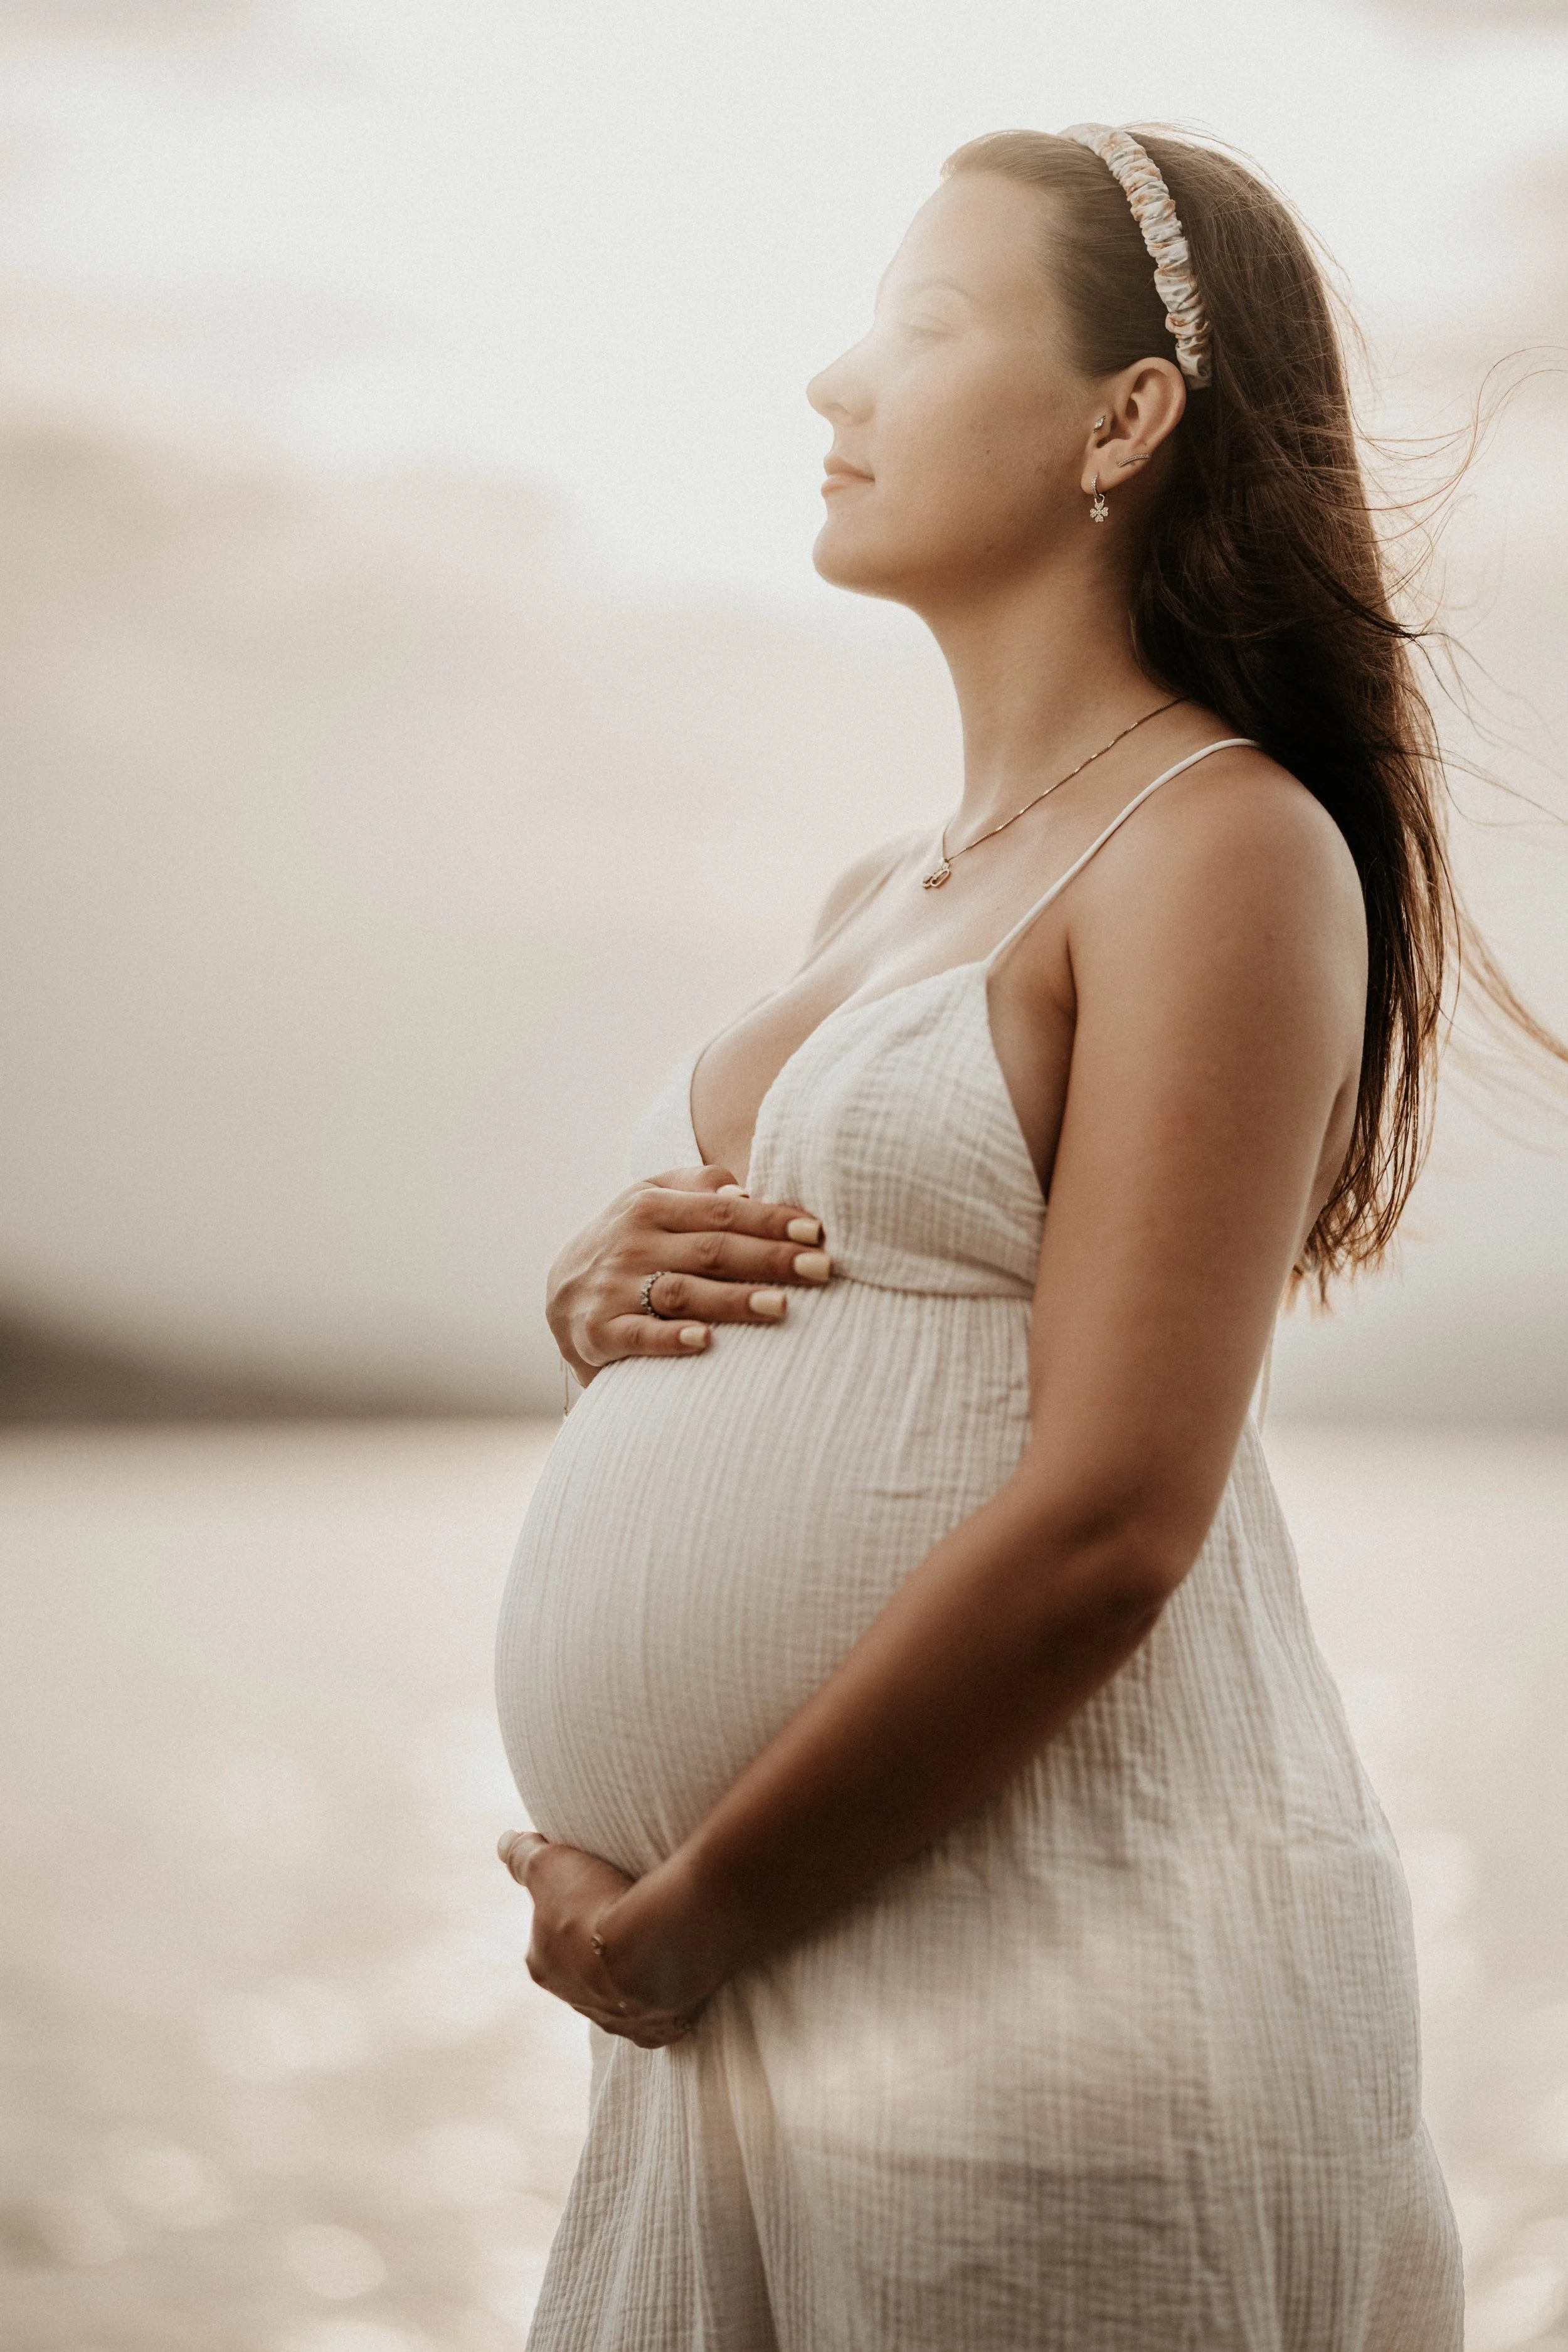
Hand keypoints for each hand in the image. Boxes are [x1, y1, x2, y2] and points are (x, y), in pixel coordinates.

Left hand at [497, 1831, 696, 2047]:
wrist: (655, 1941)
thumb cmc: (596, 1903)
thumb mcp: (549, 1865)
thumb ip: (524, 1855)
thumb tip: (504, 1842)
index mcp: (544, 1966)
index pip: (548, 1937)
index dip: (567, 1913)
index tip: (592, 1893)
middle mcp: (575, 2000)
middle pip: (583, 1970)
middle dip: (598, 1949)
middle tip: (625, 1914)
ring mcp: (619, 2019)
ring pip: (621, 1994)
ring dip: (633, 1973)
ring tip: (654, 1937)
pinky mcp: (657, 2028)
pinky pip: (657, 2014)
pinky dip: (664, 1996)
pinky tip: (674, 1973)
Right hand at [546, 1165, 832, 1380]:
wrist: (560, 1294)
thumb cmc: (630, 1242)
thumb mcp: (652, 1201)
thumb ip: (697, 1189)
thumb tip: (746, 1190)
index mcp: (651, 1204)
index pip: (722, 1210)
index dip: (771, 1220)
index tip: (816, 1231)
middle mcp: (632, 1242)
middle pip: (712, 1249)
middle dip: (770, 1258)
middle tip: (821, 1269)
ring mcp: (614, 1287)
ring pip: (681, 1291)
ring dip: (732, 1300)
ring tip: (781, 1306)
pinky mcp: (599, 1332)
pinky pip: (638, 1335)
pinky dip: (670, 1339)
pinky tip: (704, 1342)